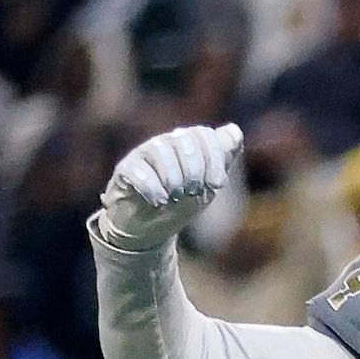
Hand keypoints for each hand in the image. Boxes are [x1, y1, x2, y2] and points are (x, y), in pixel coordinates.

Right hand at [98, 123, 241, 251]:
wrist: (150, 228)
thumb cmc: (181, 202)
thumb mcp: (208, 182)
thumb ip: (223, 157)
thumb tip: (235, 130)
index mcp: (186, 144)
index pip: (203, 134)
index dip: (215, 158)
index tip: (217, 184)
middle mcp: (164, 144)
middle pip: (183, 138)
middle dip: (195, 169)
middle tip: (192, 191)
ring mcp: (142, 155)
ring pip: (159, 149)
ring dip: (173, 178)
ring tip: (175, 196)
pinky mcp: (124, 170)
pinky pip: (137, 169)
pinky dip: (152, 187)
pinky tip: (160, 201)